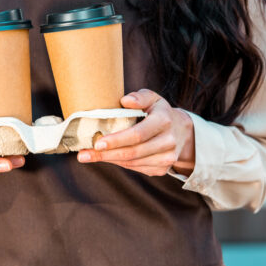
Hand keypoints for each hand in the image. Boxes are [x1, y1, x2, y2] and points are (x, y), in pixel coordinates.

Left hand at [76, 89, 195, 176]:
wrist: (181, 131)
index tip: (97, 143)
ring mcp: (167, 158)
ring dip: (109, 160)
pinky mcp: (162, 169)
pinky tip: (106, 157)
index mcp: (163, 121)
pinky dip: (119, 163)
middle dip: (105, 155)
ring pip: (132, 163)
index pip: (137, 134)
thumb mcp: (153, 98)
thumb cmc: (159, 111)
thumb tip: (124, 100)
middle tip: (83, 155)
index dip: (116, 140)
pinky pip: (136, 168)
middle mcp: (168, 142)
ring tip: (88, 156)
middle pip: (133, 152)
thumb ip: (139, 96)